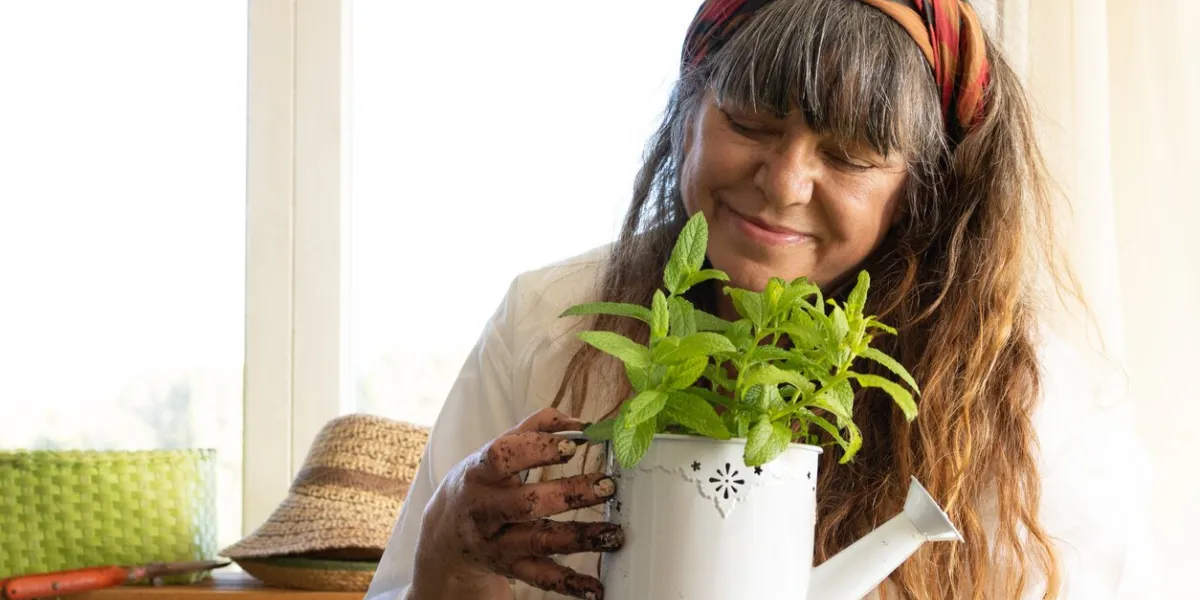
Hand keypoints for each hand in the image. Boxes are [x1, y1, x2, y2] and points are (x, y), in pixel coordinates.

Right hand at [412, 408, 622, 599]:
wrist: (445, 534)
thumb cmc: (481, 483)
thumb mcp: (493, 452)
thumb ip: (534, 429)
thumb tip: (580, 422)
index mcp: (480, 474)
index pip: (502, 457)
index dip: (537, 450)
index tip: (572, 446)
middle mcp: (486, 510)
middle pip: (526, 504)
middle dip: (570, 494)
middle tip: (608, 486)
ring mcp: (499, 542)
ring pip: (540, 542)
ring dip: (580, 538)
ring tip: (614, 533)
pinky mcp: (511, 568)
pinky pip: (542, 577)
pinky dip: (570, 585)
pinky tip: (595, 588)